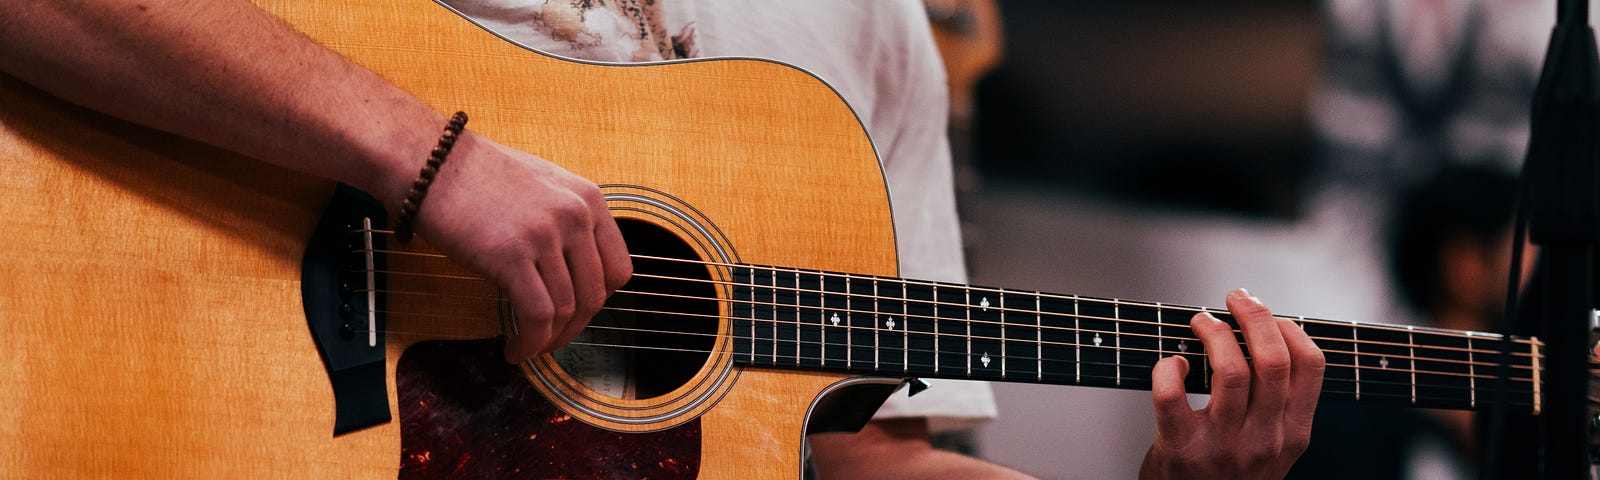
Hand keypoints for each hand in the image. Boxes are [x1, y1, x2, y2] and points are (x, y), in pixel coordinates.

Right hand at [412, 131, 631, 362]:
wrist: (429, 161)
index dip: (599, 302)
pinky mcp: (512, 255)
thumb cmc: (476, 175)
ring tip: (527, 348)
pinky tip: (514, 348)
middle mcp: (576, 214)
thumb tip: (576, 269)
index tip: (578, 315)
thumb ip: (568, 221)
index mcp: (588, 198)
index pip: (618, 268)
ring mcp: (546, 234)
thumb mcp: (543, 186)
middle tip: (551, 340)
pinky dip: (529, 341)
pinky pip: (536, 314)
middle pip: (594, 294)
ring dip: (548, 340)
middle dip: (574, 328)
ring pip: (566, 309)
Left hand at [1140, 289, 1324, 479]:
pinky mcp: (1181, 450)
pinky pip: (1172, 396)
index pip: (1311, 366)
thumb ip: (1277, 406)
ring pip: (1230, 370)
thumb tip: (1267, 338)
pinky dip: (1168, 369)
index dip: (1290, 328)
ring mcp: (1224, 446)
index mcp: (1294, 434)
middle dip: (1254, 316)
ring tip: (1202, 322)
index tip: (1270, 315)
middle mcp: (1265, 440)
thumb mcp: (1272, 447)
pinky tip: (1172, 364)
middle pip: (1272, 360)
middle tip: (1236, 297)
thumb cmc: (1231, 476)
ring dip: (1214, 333)